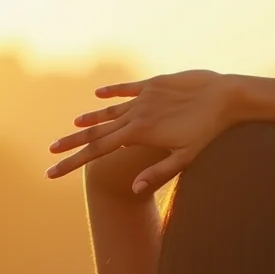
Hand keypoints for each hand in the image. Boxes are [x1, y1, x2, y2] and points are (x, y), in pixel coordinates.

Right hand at [46, 69, 230, 191]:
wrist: (223, 96)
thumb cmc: (208, 132)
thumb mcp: (186, 158)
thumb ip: (158, 172)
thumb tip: (133, 188)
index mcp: (140, 134)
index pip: (98, 151)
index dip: (73, 162)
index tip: (53, 172)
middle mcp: (136, 114)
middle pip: (97, 131)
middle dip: (72, 143)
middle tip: (51, 152)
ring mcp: (143, 98)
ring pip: (110, 110)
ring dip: (91, 119)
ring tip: (74, 126)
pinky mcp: (153, 84)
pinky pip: (126, 89)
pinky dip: (112, 93)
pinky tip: (98, 95)